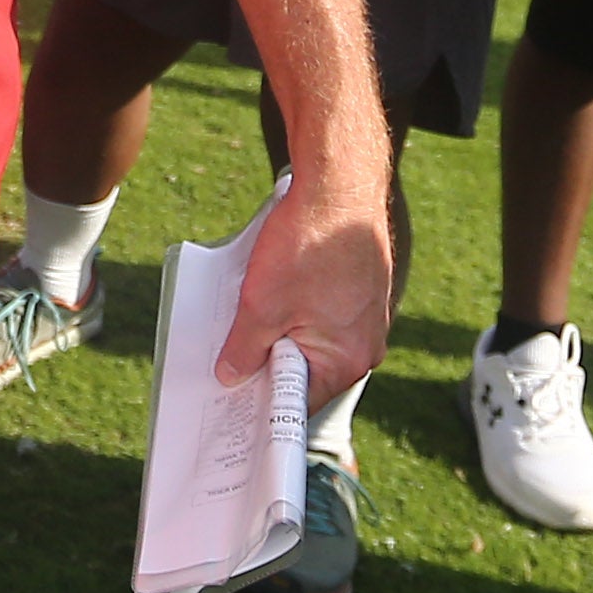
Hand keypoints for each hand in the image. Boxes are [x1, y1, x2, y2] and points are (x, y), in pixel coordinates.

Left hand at [222, 169, 393, 392]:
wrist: (339, 186)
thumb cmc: (310, 245)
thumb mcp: (262, 305)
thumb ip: (245, 349)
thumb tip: (231, 377)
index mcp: (348, 360)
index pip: (301, 402)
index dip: (264, 404)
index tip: (235, 407)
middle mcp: (365, 344)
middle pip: (305, 370)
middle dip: (266, 362)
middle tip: (228, 360)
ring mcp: (364, 316)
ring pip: (310, 338)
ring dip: (277, 331)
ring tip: (246, 317)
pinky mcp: (357, 290)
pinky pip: (320, 313)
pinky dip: (293, 308)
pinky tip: (270, 290)